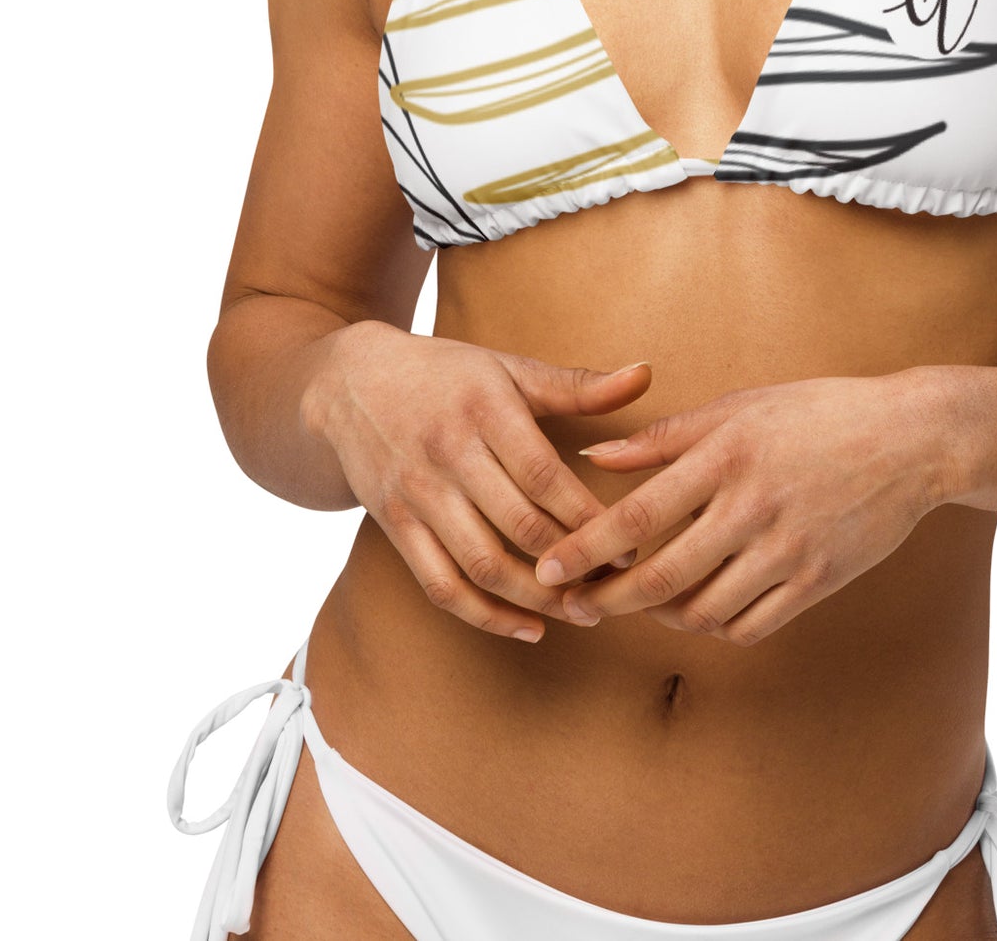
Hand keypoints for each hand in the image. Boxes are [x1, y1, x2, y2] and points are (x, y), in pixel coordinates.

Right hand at [305, 326, 652, 642]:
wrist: (349, 384)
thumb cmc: (447, 375)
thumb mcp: (508, 368)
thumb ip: (578, 384)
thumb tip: (647, 375)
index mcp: (485, 409)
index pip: (545, 476)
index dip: (589, 518)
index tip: (630, 547)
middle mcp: (449, 453)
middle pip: (519, 527)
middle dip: (572, 567)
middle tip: (615, 590)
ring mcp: (418, 493)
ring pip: (482, 564)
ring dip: (536, 599)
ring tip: (581, 614)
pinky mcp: (395, 525)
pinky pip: (440, 585)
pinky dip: (484, 616)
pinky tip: (527, 628)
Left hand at [533, 372, 946, 646]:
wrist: (912, 440)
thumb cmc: (818, 413)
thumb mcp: (740, 408)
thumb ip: (665, 439)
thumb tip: (596, 459)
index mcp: (728, 454)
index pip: (639, 514)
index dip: (588, 548)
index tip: (549, 568)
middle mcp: (754, 506)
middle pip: (662, 576)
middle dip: (611, 599)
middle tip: (580, 606)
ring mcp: (788, 549)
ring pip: (703, 611)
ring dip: (663, 615)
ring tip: (645, 600)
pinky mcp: (818, 581)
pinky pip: (749, 626)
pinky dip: (714, 627)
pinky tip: (701, 608)